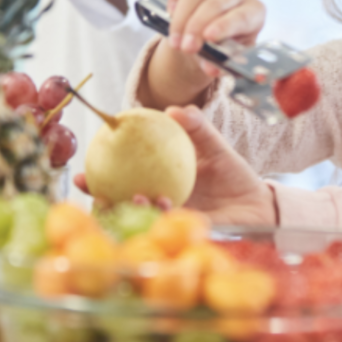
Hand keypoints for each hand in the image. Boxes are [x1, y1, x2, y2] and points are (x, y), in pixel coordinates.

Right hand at [72, 106, 275, 226]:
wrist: (258, 204)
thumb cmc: (234, 174)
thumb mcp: (215, 145)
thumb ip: (197, 127)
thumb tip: (174, 108)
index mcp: (159, 178)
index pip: (122, 174)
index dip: (99, 170)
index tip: (84, 161)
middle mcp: (157, 198)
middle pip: (120, 199)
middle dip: (99, 195)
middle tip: (89, 184)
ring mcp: (168, 217)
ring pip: (137, 214)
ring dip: (129, 205)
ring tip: (135, 194)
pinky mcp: (182, 232)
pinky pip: (164, 224)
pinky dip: (159, 214)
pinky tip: (161, 202)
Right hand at [166, 0, 266, 78]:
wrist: (207, 31)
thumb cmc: (221, 43)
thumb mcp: (224, 56)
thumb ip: (219, 62)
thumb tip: (211, 70)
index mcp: (255, 11)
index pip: (242, 16)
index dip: (225, 26)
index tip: (208, 37)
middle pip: (216, 4)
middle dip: (196, 27)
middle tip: (185, 48)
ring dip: (181, 18)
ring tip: (175, 41)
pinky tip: (170, 11)